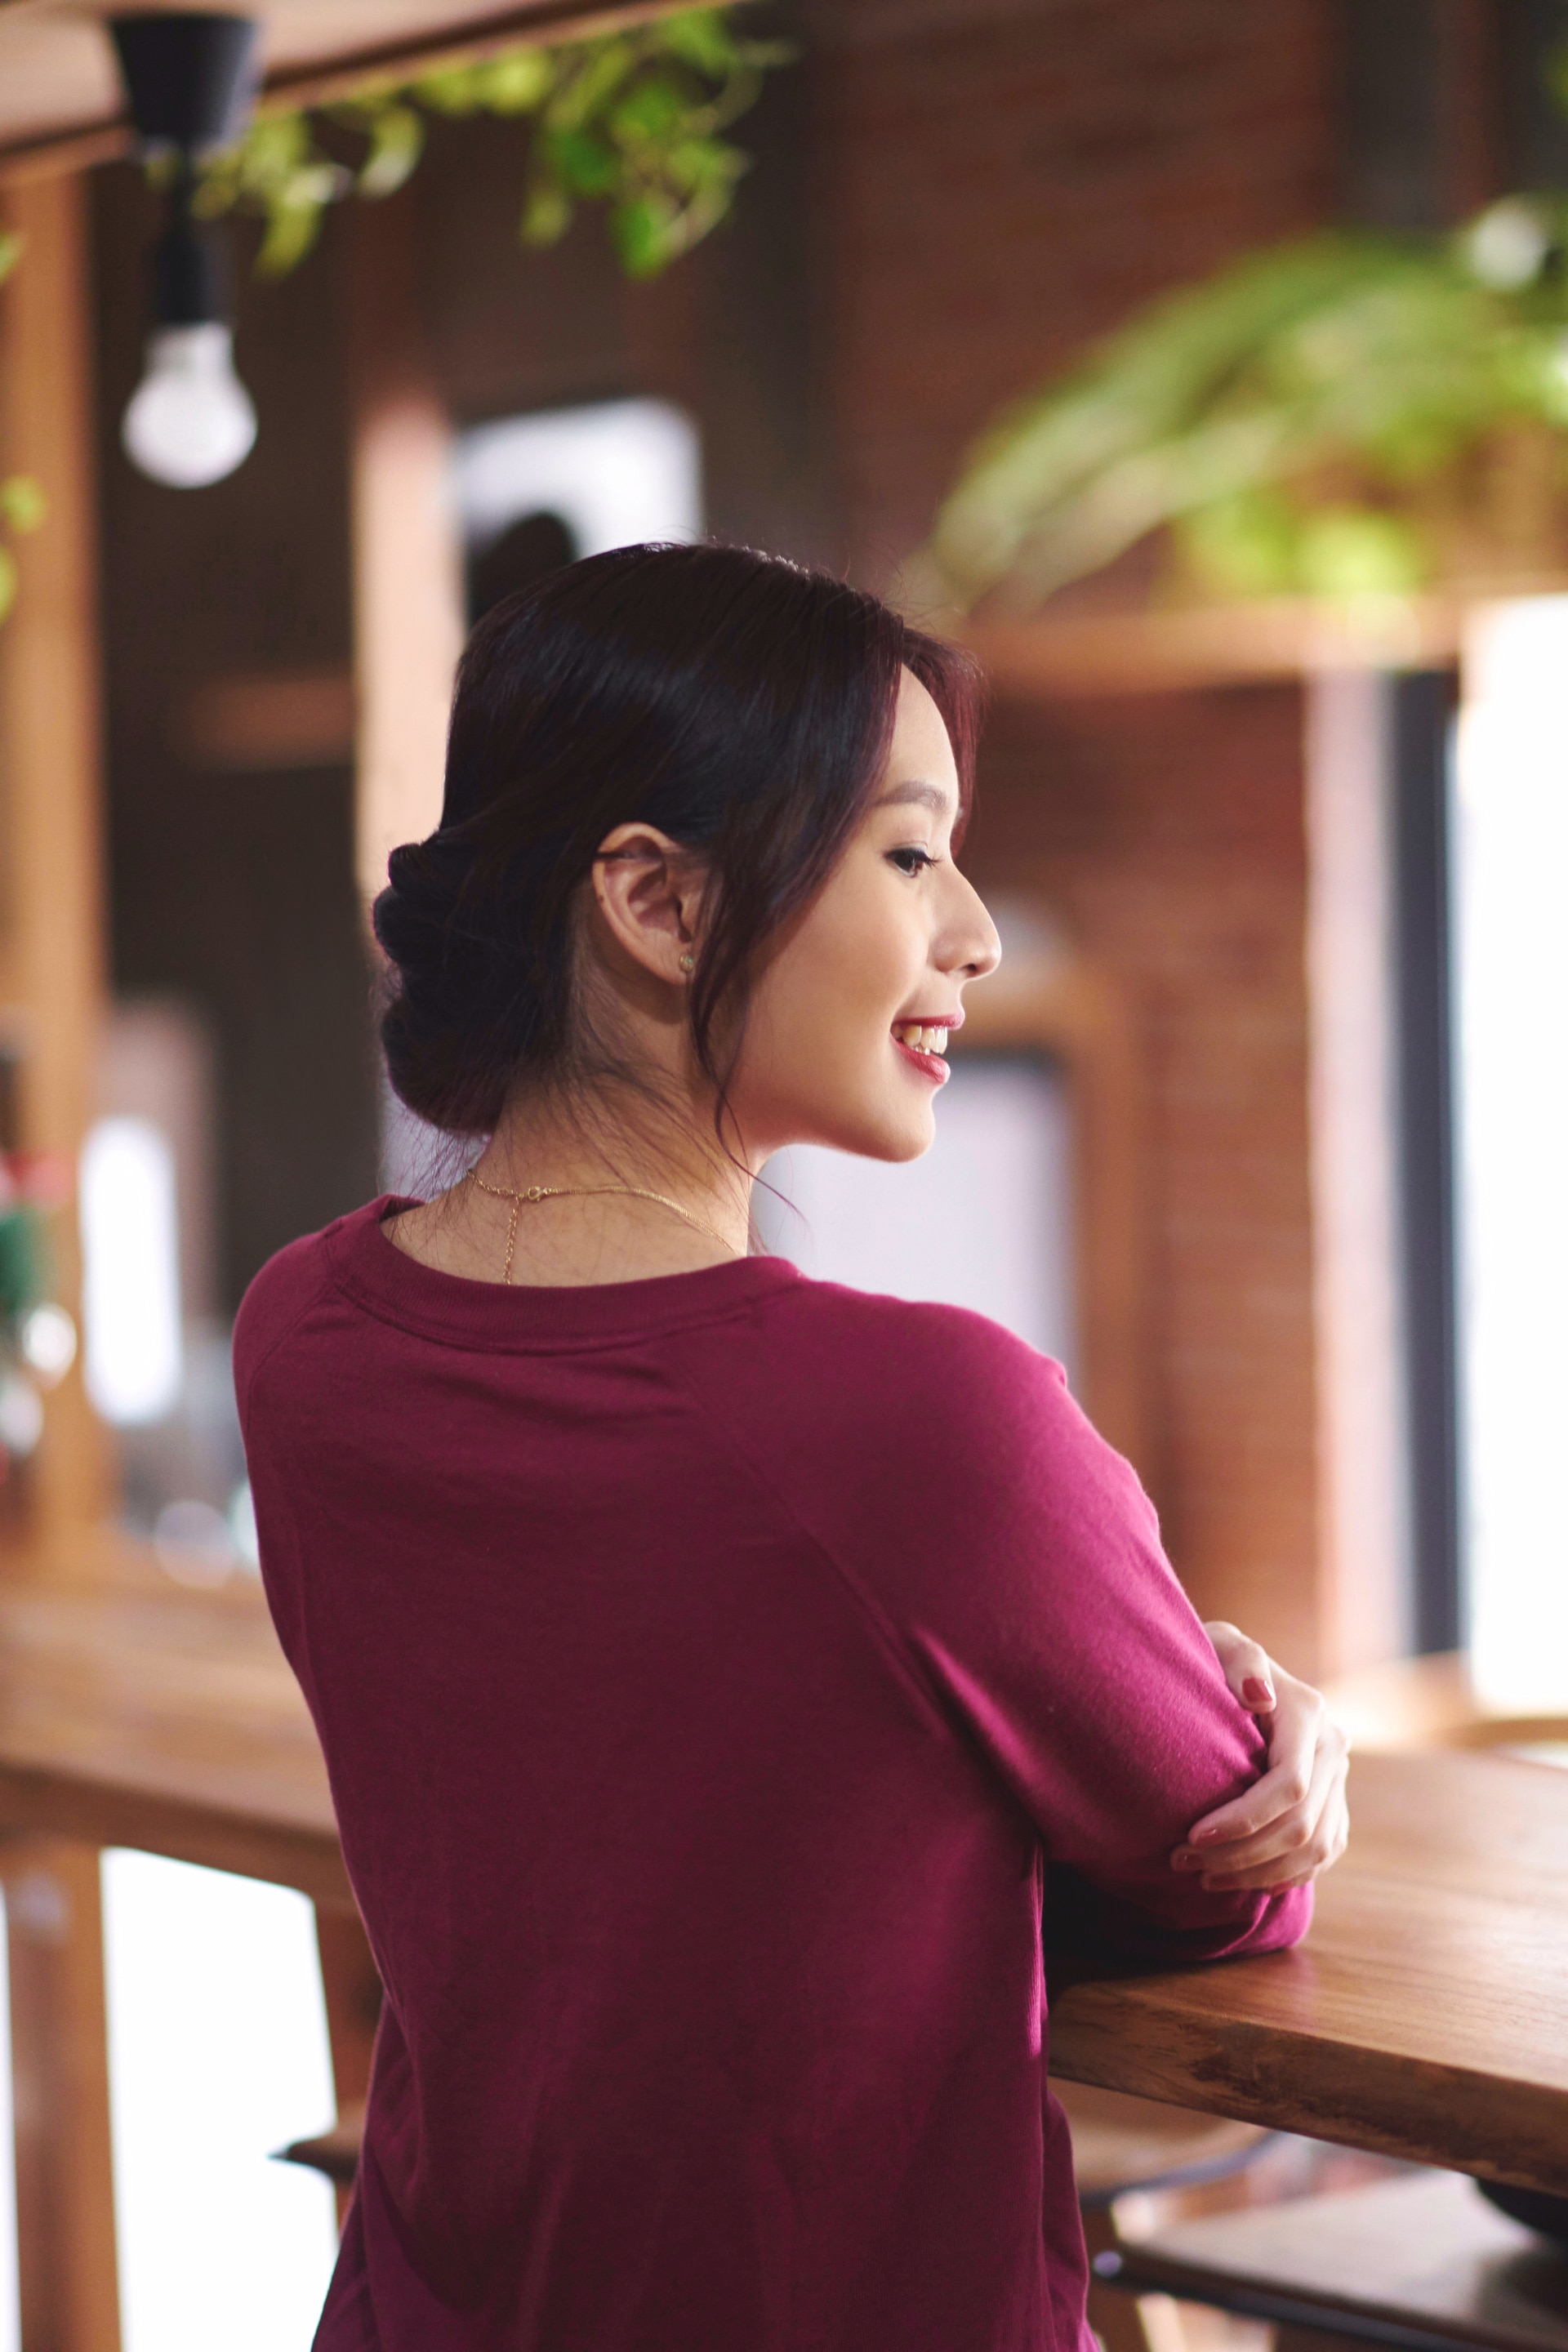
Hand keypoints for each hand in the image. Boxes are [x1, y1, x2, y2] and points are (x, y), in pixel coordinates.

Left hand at [1170, 1622, 1349, 1892]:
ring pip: (1314, 1848)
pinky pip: (1323, 1853)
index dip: (1244, 1819)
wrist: (1233, 1674)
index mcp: (1309, 1712)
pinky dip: (1287, 1876)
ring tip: (1204, 1877)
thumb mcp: (1220, 1644)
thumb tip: (1260, 1699)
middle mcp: (1333, 1746)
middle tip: (1184, 1862)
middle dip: (1241, 1853)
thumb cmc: (1214, 1658)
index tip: (1193, 1835)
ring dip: (1259, 1872)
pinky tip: (1246, 1883)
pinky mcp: (1335, 1801)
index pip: (1289, 1784)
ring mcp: (1338, 1778)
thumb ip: (1240, 1660)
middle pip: (1300, 1825)